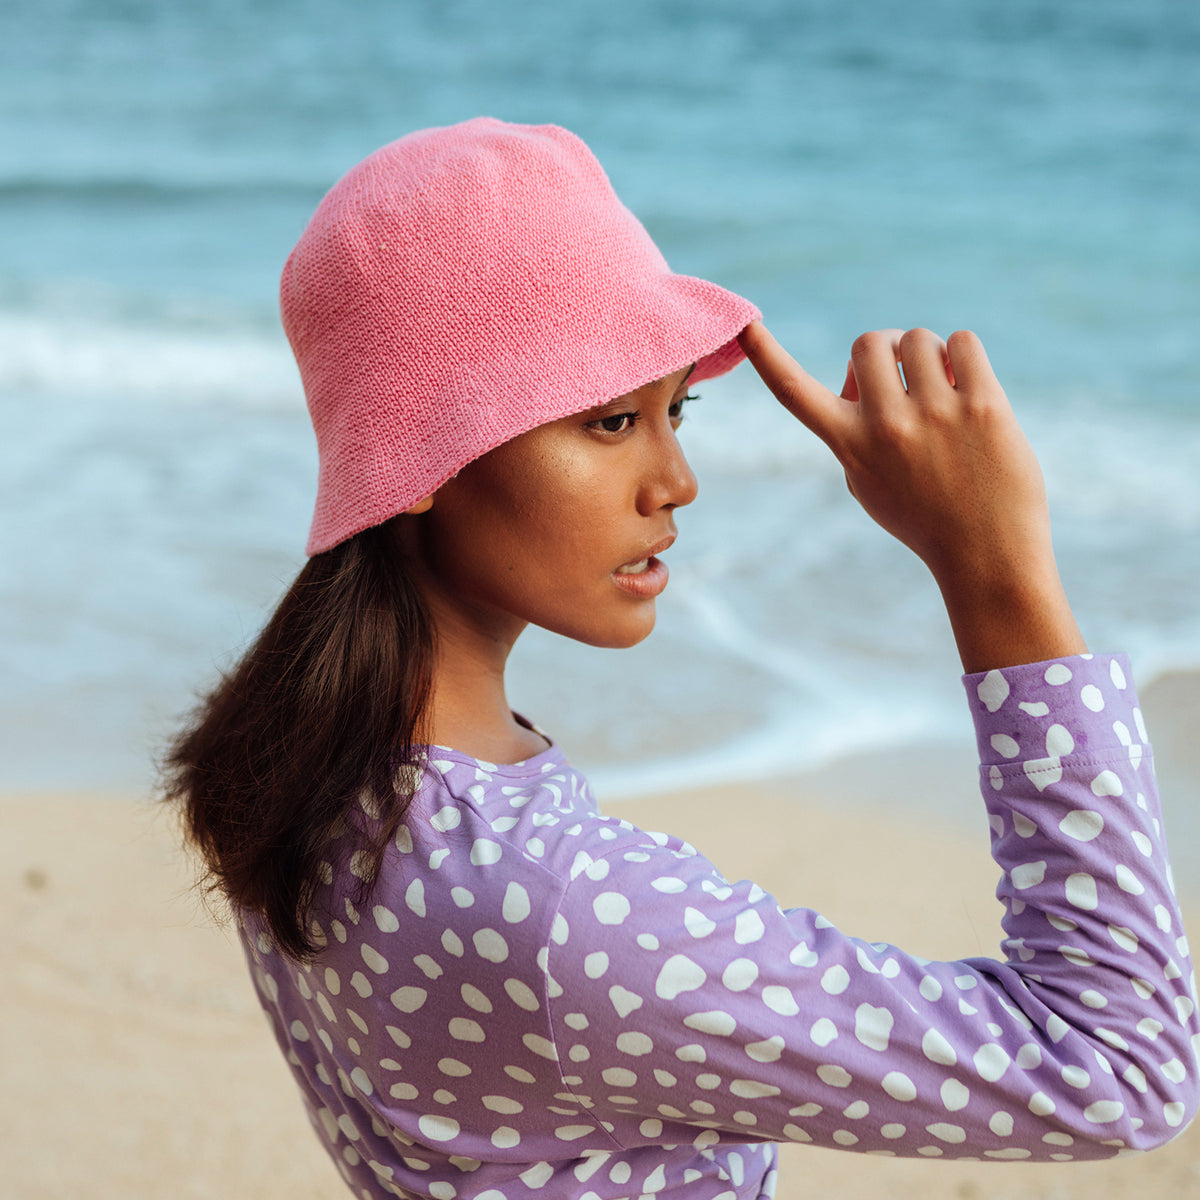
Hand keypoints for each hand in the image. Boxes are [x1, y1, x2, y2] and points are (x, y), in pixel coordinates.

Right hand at [737, 321, 1086, 672]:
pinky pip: (963, 341)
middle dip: (886, 351)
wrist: (986, 553)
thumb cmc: (923, 517)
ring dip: (928, 355)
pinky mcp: (983, 405)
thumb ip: (855, 430)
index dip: (765, 356)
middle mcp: (886, 425)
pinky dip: (963, 355)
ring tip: (943, 390)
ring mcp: (936, 413)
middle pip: (870, 341)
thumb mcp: (868, 483)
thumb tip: (870, 371)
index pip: (795, 392)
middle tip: (904, 380)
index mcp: (849, 445)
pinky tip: (970, 389)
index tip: (745, 325)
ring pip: (919, 337)